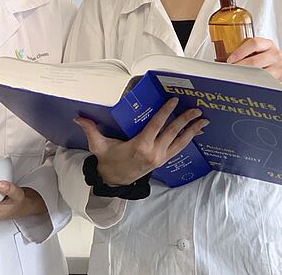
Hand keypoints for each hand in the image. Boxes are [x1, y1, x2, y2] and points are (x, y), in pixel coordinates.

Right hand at [75, 99, 207, 185]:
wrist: (115, 180)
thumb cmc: (108, 160)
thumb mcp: (98, 146)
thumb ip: (90, 130)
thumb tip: (78, 118)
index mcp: (140, 146)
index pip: (156, 125)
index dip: (166, 112)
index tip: (174, 101)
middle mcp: (153, 152)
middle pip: (173, 132)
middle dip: (185, 119)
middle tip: (196, 109)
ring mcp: (160, 157)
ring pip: (180, 141)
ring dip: (192, 130)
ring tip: (203, 120)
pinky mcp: (162, 160)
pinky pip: (178, 148)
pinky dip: (188, 139)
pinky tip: (195, 132)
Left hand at [226, 37, 281, 92]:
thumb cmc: (265, 59)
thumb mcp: (258, 50)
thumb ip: (245, 51)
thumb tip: (221, 56)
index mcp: (268, 44)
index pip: (254, 43)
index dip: (240, 52)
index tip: (230, 60)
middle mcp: (275, 54)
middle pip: (254, 61)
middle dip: (239, 68)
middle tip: (229, 72)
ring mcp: (279, 68)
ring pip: (259, 74)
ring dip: (245, 78)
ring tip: (236, 80)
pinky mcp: (281, 80)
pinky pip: (265, 84)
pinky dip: (254, 85)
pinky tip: (247, 86)